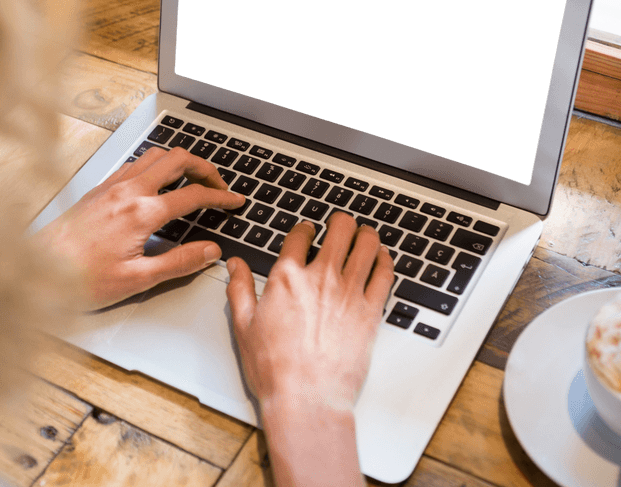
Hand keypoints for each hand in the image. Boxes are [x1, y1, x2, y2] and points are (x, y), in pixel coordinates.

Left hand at [36, 146, 244, 307]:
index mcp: (141, 213)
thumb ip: (179, 263)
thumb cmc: (79, 279)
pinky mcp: (99, 188)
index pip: (194, 195)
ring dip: (180, 161)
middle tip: (219, 184)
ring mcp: (111, 185)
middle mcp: (127, 191)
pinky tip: (157, 181)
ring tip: (193, 177)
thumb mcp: (137, 279)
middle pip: (178, 160)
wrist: (36, 270)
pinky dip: (156, 165)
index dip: (221, 197)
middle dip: (206, 168)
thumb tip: (210, 251)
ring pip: (156, 155)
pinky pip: (135, 163)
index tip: (235, 201)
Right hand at [225, 212, 392, 486]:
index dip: (305, 228)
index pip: (300, 235)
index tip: (308, 231)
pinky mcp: (371, 311)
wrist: (306, 399)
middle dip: (341, 222)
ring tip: (365, 234)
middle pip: (340, 230)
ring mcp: (349, 293)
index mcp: (288, 278)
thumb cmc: (275, 369)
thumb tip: (235, 265)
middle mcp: (321, 278)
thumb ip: (239, 289)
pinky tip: (382, 257)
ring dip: (366, 234)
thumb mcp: (244, 326)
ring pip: (367, 245)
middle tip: (341, 224)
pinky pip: (385, 274)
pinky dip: (385, 259)